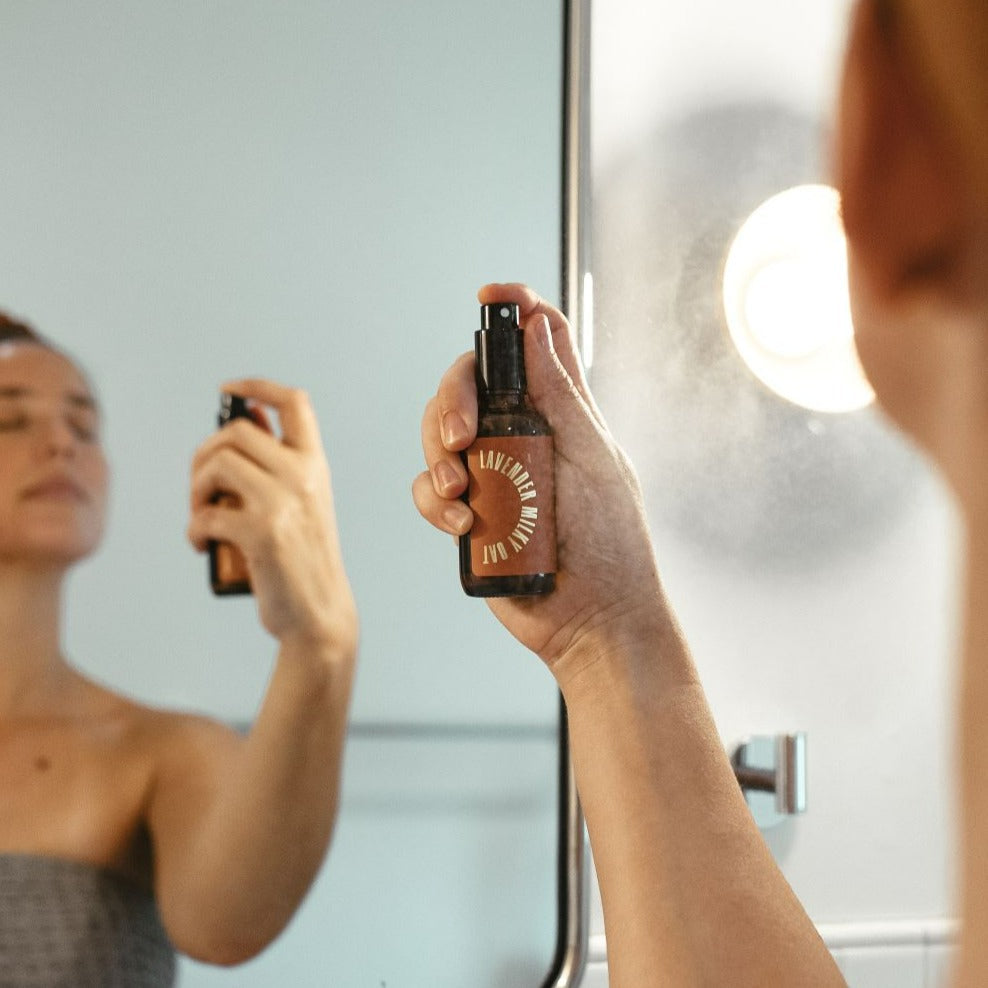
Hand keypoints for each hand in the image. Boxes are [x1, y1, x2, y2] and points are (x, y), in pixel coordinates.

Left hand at [188, 379, 356, 658]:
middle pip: (235, 432)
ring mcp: (286, 503)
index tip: (227, 390)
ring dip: (195, 490)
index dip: (257, 385)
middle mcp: (304, 476)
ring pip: (217, 465)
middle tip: (201, 488)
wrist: (319, 613)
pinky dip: (194, 530)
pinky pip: (207, 513)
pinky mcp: (264, 534)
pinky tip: (201, 545)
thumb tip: (248, 416)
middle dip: (203, 456)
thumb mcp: (301, 502)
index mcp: (316, 465)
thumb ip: (276, 464)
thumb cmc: (301, 558)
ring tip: (200, 515)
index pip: (294, 402)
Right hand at [413, 283, 672, 686]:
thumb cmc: (611, 542)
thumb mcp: (593, 459)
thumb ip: (561, 395)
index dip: (514, 311)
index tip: (490, 297)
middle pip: (468, 383)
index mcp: (558, 414)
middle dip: (453, 398)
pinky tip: (459, 523)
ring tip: (460, 489)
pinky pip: (430, 489)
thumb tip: (536, 326)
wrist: (592, 618)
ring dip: (438, 453)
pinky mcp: (467, 513)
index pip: (535, 344)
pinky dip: (434, 500)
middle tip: (462, 434)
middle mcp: (519, 435)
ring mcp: (490, 474)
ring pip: (438, 433)